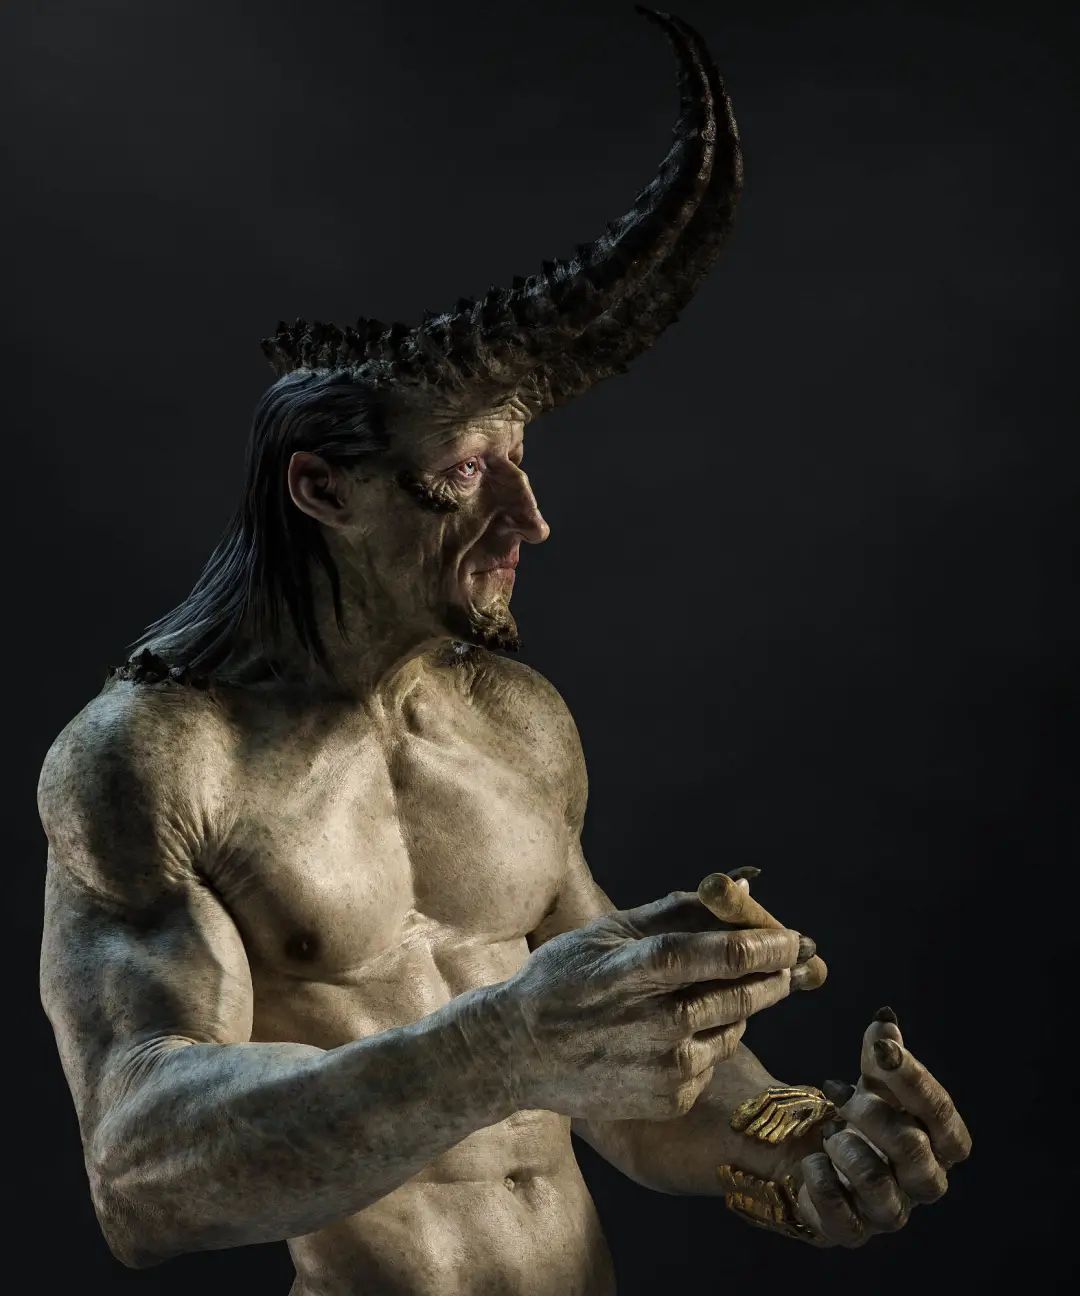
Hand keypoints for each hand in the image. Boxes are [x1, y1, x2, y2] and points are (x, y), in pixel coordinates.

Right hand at [493, 891, 814, 1121]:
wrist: (516, 1053)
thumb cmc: (562, 979)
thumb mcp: (609, 931)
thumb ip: (676, 910)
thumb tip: (740, 885)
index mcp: (638, 971)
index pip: (723, 954)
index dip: (769, 944)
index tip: (794, 937)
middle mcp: (657, 1024)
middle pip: (743, 994)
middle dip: (775, 974)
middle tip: (790, 960)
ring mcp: (665, 1068)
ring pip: (733, 1026)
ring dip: (739, 1005)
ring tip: (709, 991)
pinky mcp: (671, 1099)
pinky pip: (713, 1060)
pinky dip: (708, 1039)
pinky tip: (673, 1031)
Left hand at [794, 1008, 971, 1245]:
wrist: (814, 1153)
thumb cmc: (856, 1115)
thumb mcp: (869, 1082)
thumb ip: (880, 1056)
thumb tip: (886, 1021)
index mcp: (936, 1143)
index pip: (942, 1117)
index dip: (915, 1082)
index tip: (883, 1049)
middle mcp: (920, 1182)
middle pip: (916, 1155)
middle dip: (875, 1117)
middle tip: (841, 1095)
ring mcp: (887, 1211)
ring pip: (881, 1189)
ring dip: (847, 1150)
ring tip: (827, 1130)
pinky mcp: (850, 1232)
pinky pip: (843, 1220)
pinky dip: (823, 1184)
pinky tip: (811, 1162)